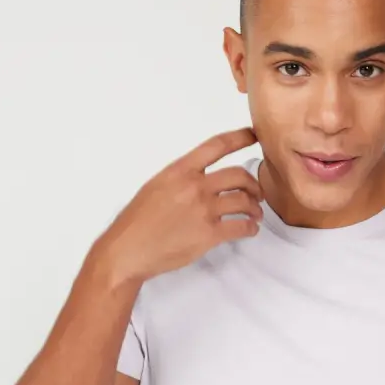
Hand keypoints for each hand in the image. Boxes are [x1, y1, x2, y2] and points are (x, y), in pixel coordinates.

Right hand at [100, 127, 262, 283]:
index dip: (240, 137)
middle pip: (239, 175)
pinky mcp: (209, 235)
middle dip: (253, 184)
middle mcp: (194, 186)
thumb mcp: (156, 186)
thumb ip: (181, 178)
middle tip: (256, 193)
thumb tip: (202, 178)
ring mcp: (203, 210)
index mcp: (180, 170)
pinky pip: (241, 227)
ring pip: (244, 201)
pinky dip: (250, 228)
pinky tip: (250, 229)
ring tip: (255, 214)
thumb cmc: (137, 221)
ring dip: (255, 208)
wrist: (129, 249)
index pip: (217, 146)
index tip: (254, 135)